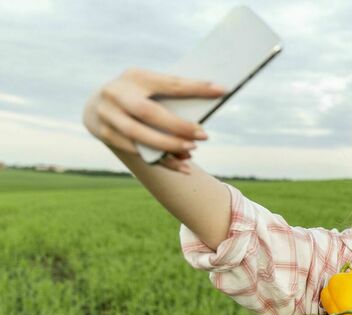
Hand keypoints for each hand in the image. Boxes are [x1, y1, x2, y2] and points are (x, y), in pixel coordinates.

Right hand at [82, 67, 226, 172]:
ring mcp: (107, 115)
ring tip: (192, 151)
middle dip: (178, 126)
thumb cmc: (136, 94)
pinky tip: (183, 166)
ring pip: (140, 136)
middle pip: (148, 112)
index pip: (168, 83)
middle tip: (203, 135)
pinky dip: (162, 161)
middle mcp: (116, 94)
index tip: (221, 90)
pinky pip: (138, 152)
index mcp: (134, 76)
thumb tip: (211, 100)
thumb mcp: (149, 86)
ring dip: (168, 146)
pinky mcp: (105, 135)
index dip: (195, 87)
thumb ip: (172, 93)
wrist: (96, 105)